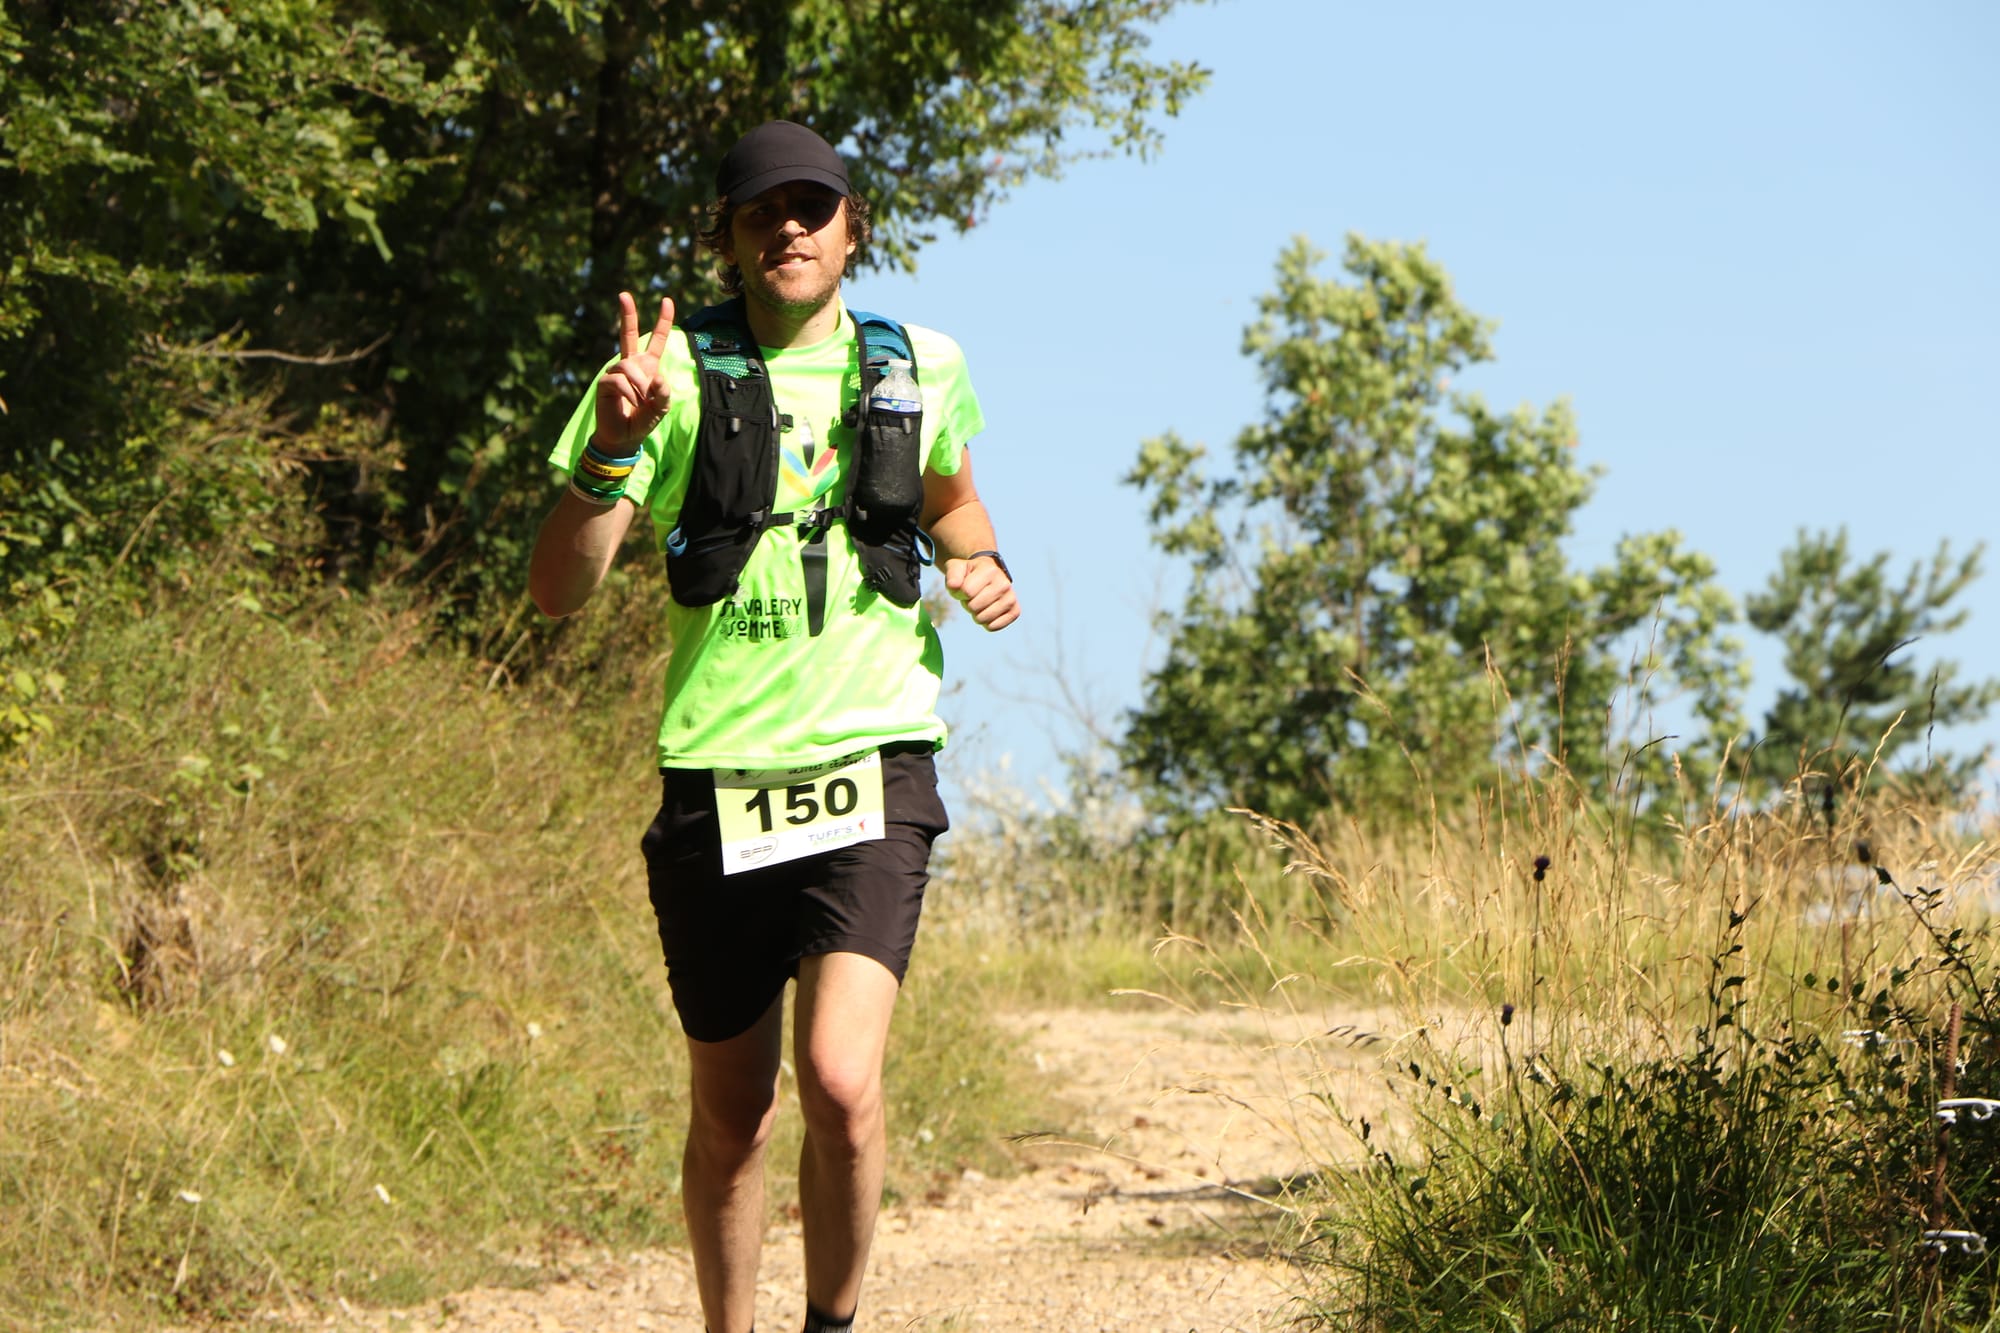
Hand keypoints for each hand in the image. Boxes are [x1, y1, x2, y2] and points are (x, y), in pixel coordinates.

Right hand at [593, 292, 676, 448]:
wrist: (624, 437)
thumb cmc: (643, 419)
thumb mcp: (662, 407)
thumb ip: (664, 393)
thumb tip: (656, 378)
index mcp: (648, 366)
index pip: (656, 340)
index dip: (663, 321)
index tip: (667, 301)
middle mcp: (631, 364)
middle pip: (628, 334)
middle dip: (627, 314)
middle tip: (624, 294)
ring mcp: (616, 372)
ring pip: (629, 367)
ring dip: (639, 386)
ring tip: (642, 402)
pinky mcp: (605, 383)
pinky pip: (619, 381)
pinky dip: (629, 393)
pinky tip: (632, 403)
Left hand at [943, 555, 1018, 630]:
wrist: (988, 576)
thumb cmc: (969, 574)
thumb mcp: (957, 568)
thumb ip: (952, 575)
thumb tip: (954, 586)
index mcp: (990, 570)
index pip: (966, 592)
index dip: (960, 593)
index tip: (965, 587)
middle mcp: (1004, 584)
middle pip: (973, 607)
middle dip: (968, 604)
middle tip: (973, 596)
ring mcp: (1011, 598)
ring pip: (982, 619)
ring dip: (976, 614)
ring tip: (980, 602)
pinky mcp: (1015, 611)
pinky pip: (993, 627)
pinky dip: (986, 623)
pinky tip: (988, 611)